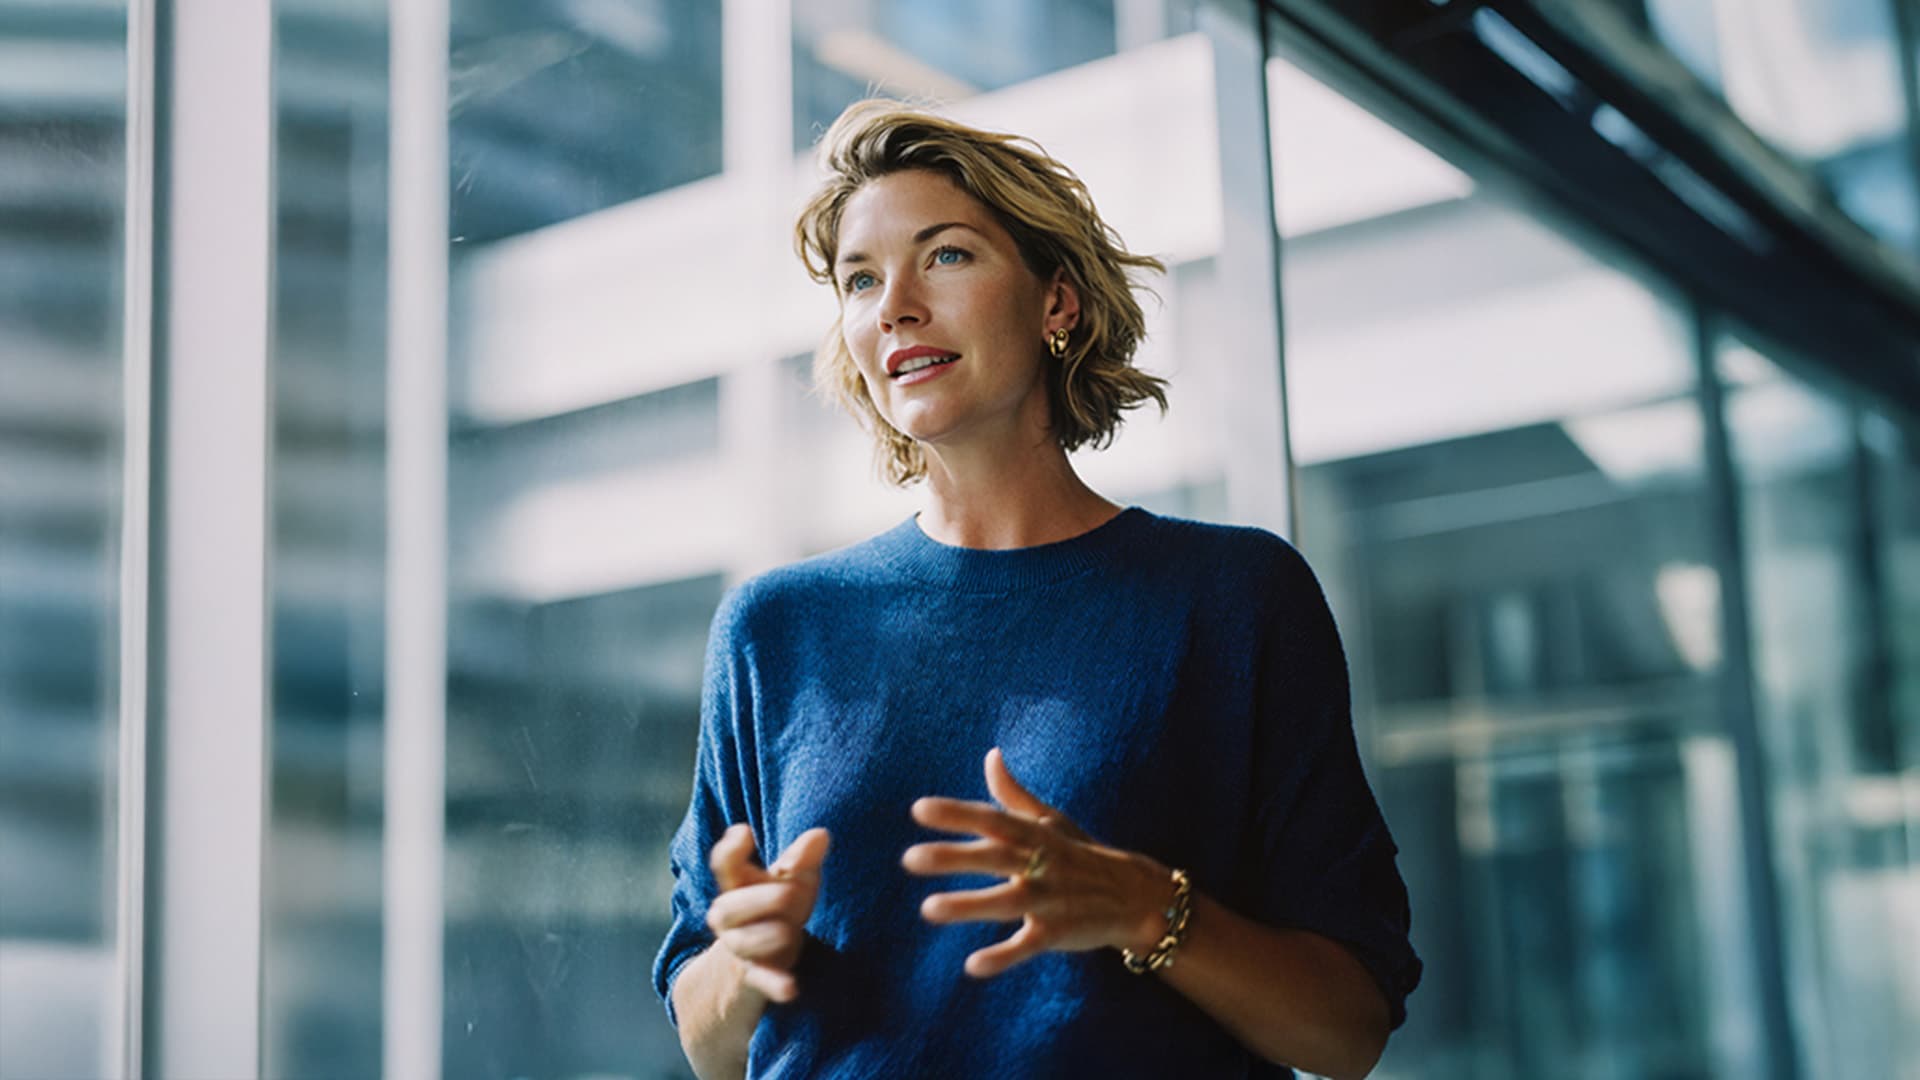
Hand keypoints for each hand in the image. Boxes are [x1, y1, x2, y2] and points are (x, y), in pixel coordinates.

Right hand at [705, 824, 829, 1002]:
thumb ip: (802, 858)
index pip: (724, 864)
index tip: (744, 833)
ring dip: (772, 935)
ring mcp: (739, 947)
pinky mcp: (754, 976)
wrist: (758, 959)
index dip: (730, 850)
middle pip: (729, 906)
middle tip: (790, 893)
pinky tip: (791, 988)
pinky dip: (775, 985)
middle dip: (762, 899)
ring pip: (744, 943)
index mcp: (736, 885)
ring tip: (790, 931)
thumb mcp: (791, 880)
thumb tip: (821, 834)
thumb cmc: (777, 907)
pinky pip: (761, 981)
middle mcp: (728, 916)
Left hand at [902, 748, 1173, 977]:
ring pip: (1006, 901)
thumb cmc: (1082, 855)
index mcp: (1035, 836)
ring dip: (969, 905)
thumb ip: (1014, 795)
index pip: (992, 820)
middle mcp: (1041, 864)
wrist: (1135, 897)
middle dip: (953, 857)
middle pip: (994, 857)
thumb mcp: (1052, 822)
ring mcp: (1050, 899)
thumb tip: (990, 755)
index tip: (918, 809)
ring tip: (928, 909)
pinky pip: (1028, 944)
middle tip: (909, 859)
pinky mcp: (1059, 932)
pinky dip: (1003, 956)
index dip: (957, 814)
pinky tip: (973, 965)